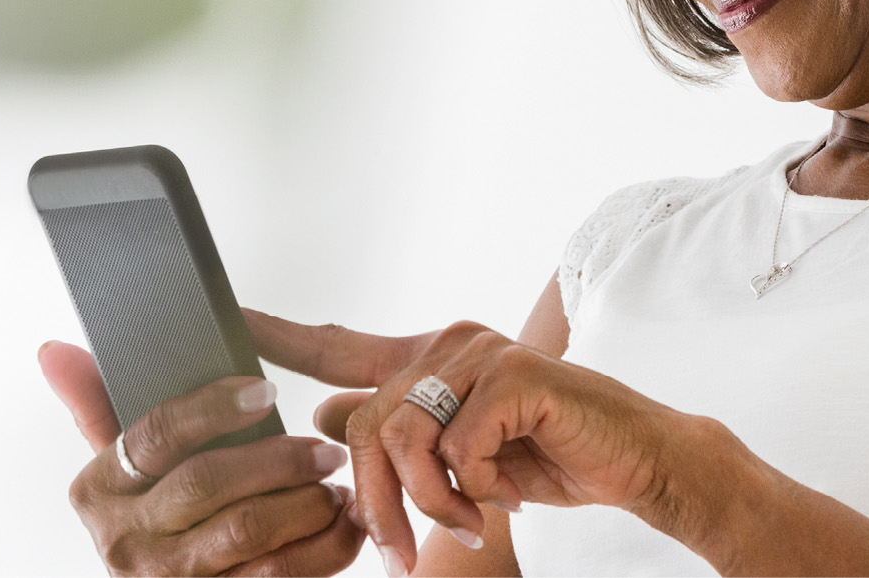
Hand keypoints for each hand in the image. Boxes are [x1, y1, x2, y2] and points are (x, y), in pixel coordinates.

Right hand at [37, 341, 368, 576]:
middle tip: (323, 448)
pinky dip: (323, 549)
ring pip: (248, 533)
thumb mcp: (119, 471)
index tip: (265, 390)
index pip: (155, 435)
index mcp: (100, 491)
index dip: (211, 409)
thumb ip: (96, 408)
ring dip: (306, 504)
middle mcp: (126, 540)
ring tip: (337, 484)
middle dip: (277, 459)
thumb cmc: (152, 525)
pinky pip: (279, 576)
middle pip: (207, 482)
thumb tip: (55, 351)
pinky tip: (344, 524)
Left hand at [245, 311, 719, 575]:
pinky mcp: (515, 377)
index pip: (340, 345)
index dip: (282, 334)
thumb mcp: (461, 456)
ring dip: (429, 501)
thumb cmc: (551, 457)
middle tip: (401, 558)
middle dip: (377, 503)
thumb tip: (321, 414)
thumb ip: (400, 434)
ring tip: (466, 525)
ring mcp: (483, 354)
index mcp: (431, 358)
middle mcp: (451, 345)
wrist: (638, 462)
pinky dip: (477, 487)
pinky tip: (509, 494)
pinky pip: (460, 446)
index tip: (231, 315)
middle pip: (366, 423)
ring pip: (406, 437)